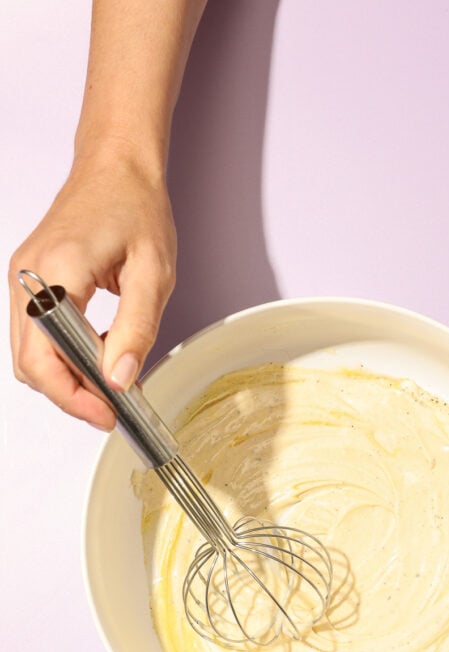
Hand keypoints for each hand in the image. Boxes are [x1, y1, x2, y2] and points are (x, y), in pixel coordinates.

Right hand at [9, 150, 176, 429]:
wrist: (116, 167)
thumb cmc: (136, 207)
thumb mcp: (153, 273)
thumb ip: (136, 329)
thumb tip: (120, 379)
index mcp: (57, 271)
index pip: (45, 357)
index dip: (74, 395)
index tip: (109, 413)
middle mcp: (27, 277)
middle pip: (30, 363)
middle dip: (69, 395)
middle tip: (112, 409)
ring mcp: (22, 278)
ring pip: (30, 353)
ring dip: (66, 377)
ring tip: (111, 385)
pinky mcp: (29, 281)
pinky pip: (36, 333)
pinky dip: (63, 355)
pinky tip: (99, 355)